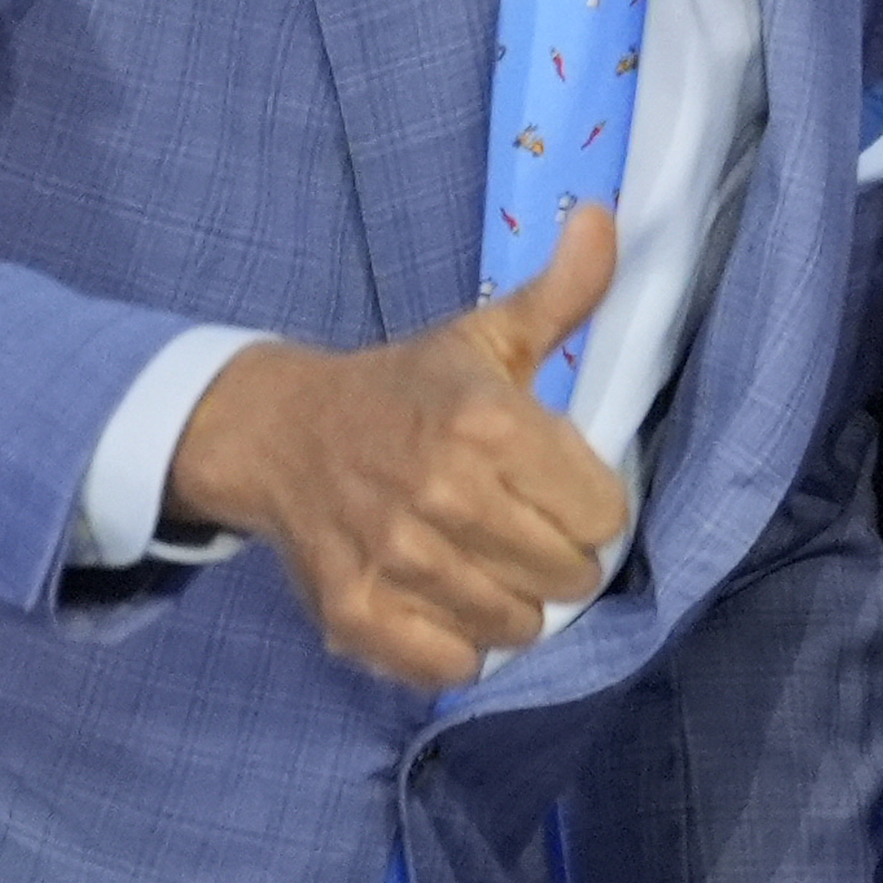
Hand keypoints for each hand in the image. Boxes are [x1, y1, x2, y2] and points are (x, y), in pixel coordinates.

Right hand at [166, 202, 633, 689]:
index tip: (555, 489)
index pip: (603, 515)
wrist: (278, 432)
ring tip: (480, 562)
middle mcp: (443, 495)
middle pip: (568, 575)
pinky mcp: (357, 614)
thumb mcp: (484, 337)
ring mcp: (397, 560)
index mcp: (487, 425)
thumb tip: (604, 217)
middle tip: (516, 529)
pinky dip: (456, 647)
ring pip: (517, 626)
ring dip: (511, 604)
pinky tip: (443, 603)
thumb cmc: (403, 390)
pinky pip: (450, 665)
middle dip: (556, 558)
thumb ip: (561, 294)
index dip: (588, 506)